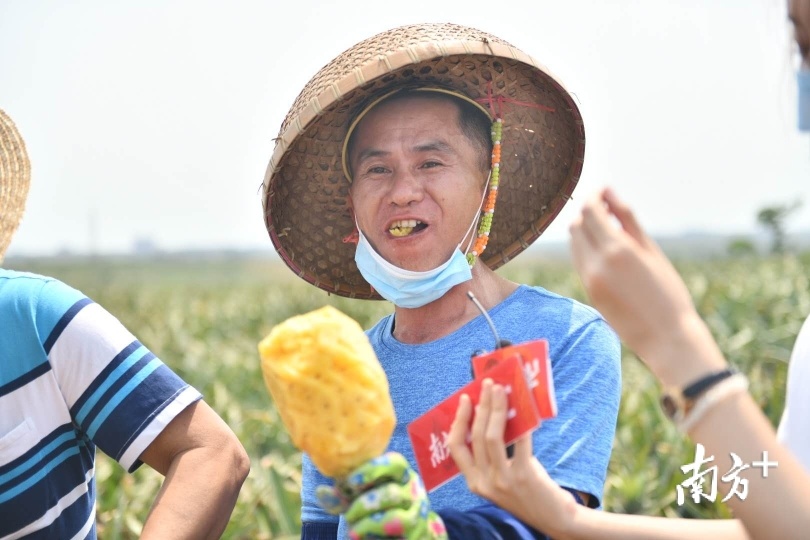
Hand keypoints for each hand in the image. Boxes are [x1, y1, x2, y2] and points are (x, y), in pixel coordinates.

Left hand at [315, 452, 447, 539]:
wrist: (403, 535)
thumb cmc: (379, 510)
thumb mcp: (359, 499)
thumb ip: (343, 495)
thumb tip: (321, 491)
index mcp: (401, 474)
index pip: (395, 462)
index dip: (373, 470)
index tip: (350, 481)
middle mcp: (413, 491)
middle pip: (391, 493)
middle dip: (363, 504)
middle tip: (348, 513)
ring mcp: (418, 514)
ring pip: (393, 517)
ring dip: (367, 524)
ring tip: (352, 530)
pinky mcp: (417, 535)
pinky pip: (395, 534)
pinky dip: (373, 535)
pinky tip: (359, 536)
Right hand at [447, 379, 577, 536]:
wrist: (554, 518)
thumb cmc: (527, 493)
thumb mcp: (500, 478)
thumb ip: (491, 456)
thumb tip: (491, 413)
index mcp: (474, 482)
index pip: (455, 447)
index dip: (458, 420)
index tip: (464, 398)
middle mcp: (484, 482)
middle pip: (476, 436)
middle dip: (481, 406)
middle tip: (489, 385)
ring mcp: (503, 480)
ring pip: (492, 437)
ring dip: (496, 408)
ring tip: (502, 390)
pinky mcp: (524, 476)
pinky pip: (520, 442)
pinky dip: (521, 422)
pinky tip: (524, 408)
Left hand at [568, 187, 725, 386]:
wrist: (665, 337)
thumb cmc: (667, 291)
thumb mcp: (651, 251)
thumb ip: (627, 220)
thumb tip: (609, 193)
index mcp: (616, 249)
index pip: (589, 211)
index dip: (593, 196)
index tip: (603, 190)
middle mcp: (596, 264)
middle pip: (576, 225)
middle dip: (587, 212)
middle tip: (606, 208)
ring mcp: (589, 279)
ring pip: (574, 243)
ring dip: (585, 230)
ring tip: (608, 229)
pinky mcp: (588, 292)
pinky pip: (579, 261)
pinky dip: (586, 249)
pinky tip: (606, 250)